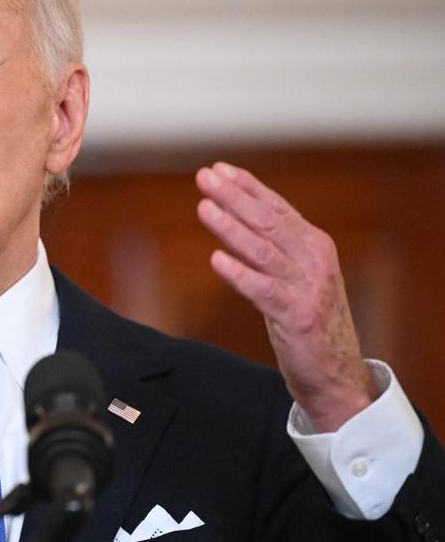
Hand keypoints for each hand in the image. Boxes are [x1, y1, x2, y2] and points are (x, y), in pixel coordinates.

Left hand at [195, 162, 378, 431]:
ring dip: (231, 227)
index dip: (247, 187)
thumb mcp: (295, 275)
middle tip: (205, 177)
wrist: (336, 373)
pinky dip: (239, 274)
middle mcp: (313, 260)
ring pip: (263, 250)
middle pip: (268, 221)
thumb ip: (272, 248)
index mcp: (314, 245)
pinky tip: (217, 260)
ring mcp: (306, 287)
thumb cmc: (309, 320)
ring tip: (204, 208)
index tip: (220, 169)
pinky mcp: (296, 316)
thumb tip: (235, 218)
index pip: (277, 207)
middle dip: (234, 197)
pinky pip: (262, 290)